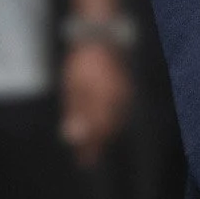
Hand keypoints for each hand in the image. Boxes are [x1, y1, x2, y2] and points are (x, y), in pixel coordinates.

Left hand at [61, 42, 130, 167]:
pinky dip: (112, 123)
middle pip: (109, 129)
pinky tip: (105, 126)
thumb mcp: (73, 87)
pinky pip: (121, 112)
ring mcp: (125, 94)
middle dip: (98, 144)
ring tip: (95, 146)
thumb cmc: (82, 62)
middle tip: (87, 158)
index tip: (84, 161)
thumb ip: (75, 113)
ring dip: (105, 135)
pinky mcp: (126, 89)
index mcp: (105, 101)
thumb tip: (72, 137)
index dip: (91, 147)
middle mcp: (119, 100)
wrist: (101, 37)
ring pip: (116, 122)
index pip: (98, 132)